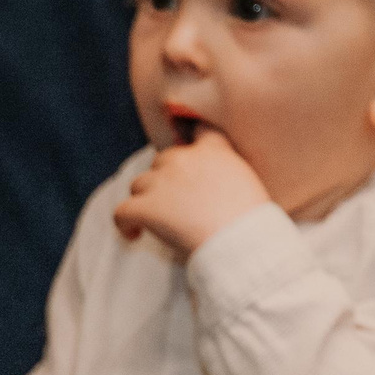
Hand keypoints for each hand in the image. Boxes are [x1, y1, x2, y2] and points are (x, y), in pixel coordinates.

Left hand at [110, 129, 269, 257]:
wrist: (242, 244)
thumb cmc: (252, 224)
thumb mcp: (248, 183)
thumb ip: (225, 173)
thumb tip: (210, 185)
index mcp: (214, 150)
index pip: (198, 130)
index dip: (189, 144)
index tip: (185, 158)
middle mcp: (185, 159)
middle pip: (162, 160)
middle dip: (165, 179)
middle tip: (174, 204)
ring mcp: (162, 182)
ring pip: (139, 184)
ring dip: (145, 199)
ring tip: (155, 221)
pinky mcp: (146, 207)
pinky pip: (122, 212)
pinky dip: (125, 224)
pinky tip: (134, 235)